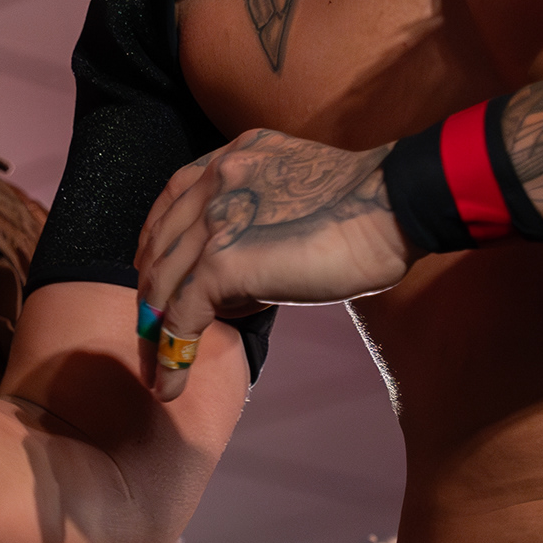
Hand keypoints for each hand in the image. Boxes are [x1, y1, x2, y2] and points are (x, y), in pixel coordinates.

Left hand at [132, 130, 411, 398]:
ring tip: (156, 364)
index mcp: (233, 157)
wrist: (393, 208)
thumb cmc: (368, 209)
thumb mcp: (296, 193)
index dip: (158, 244)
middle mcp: (216, 179)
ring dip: (153, 329)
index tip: (157, 277)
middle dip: (149, 290)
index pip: (173, 201)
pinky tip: (170, 385)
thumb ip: (259, 215)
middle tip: (150, 328)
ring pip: (162, 282)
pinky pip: (181, 317)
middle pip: (159, 242)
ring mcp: (215, 219)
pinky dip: (171, 356)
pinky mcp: (222, 261)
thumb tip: (239, 274)